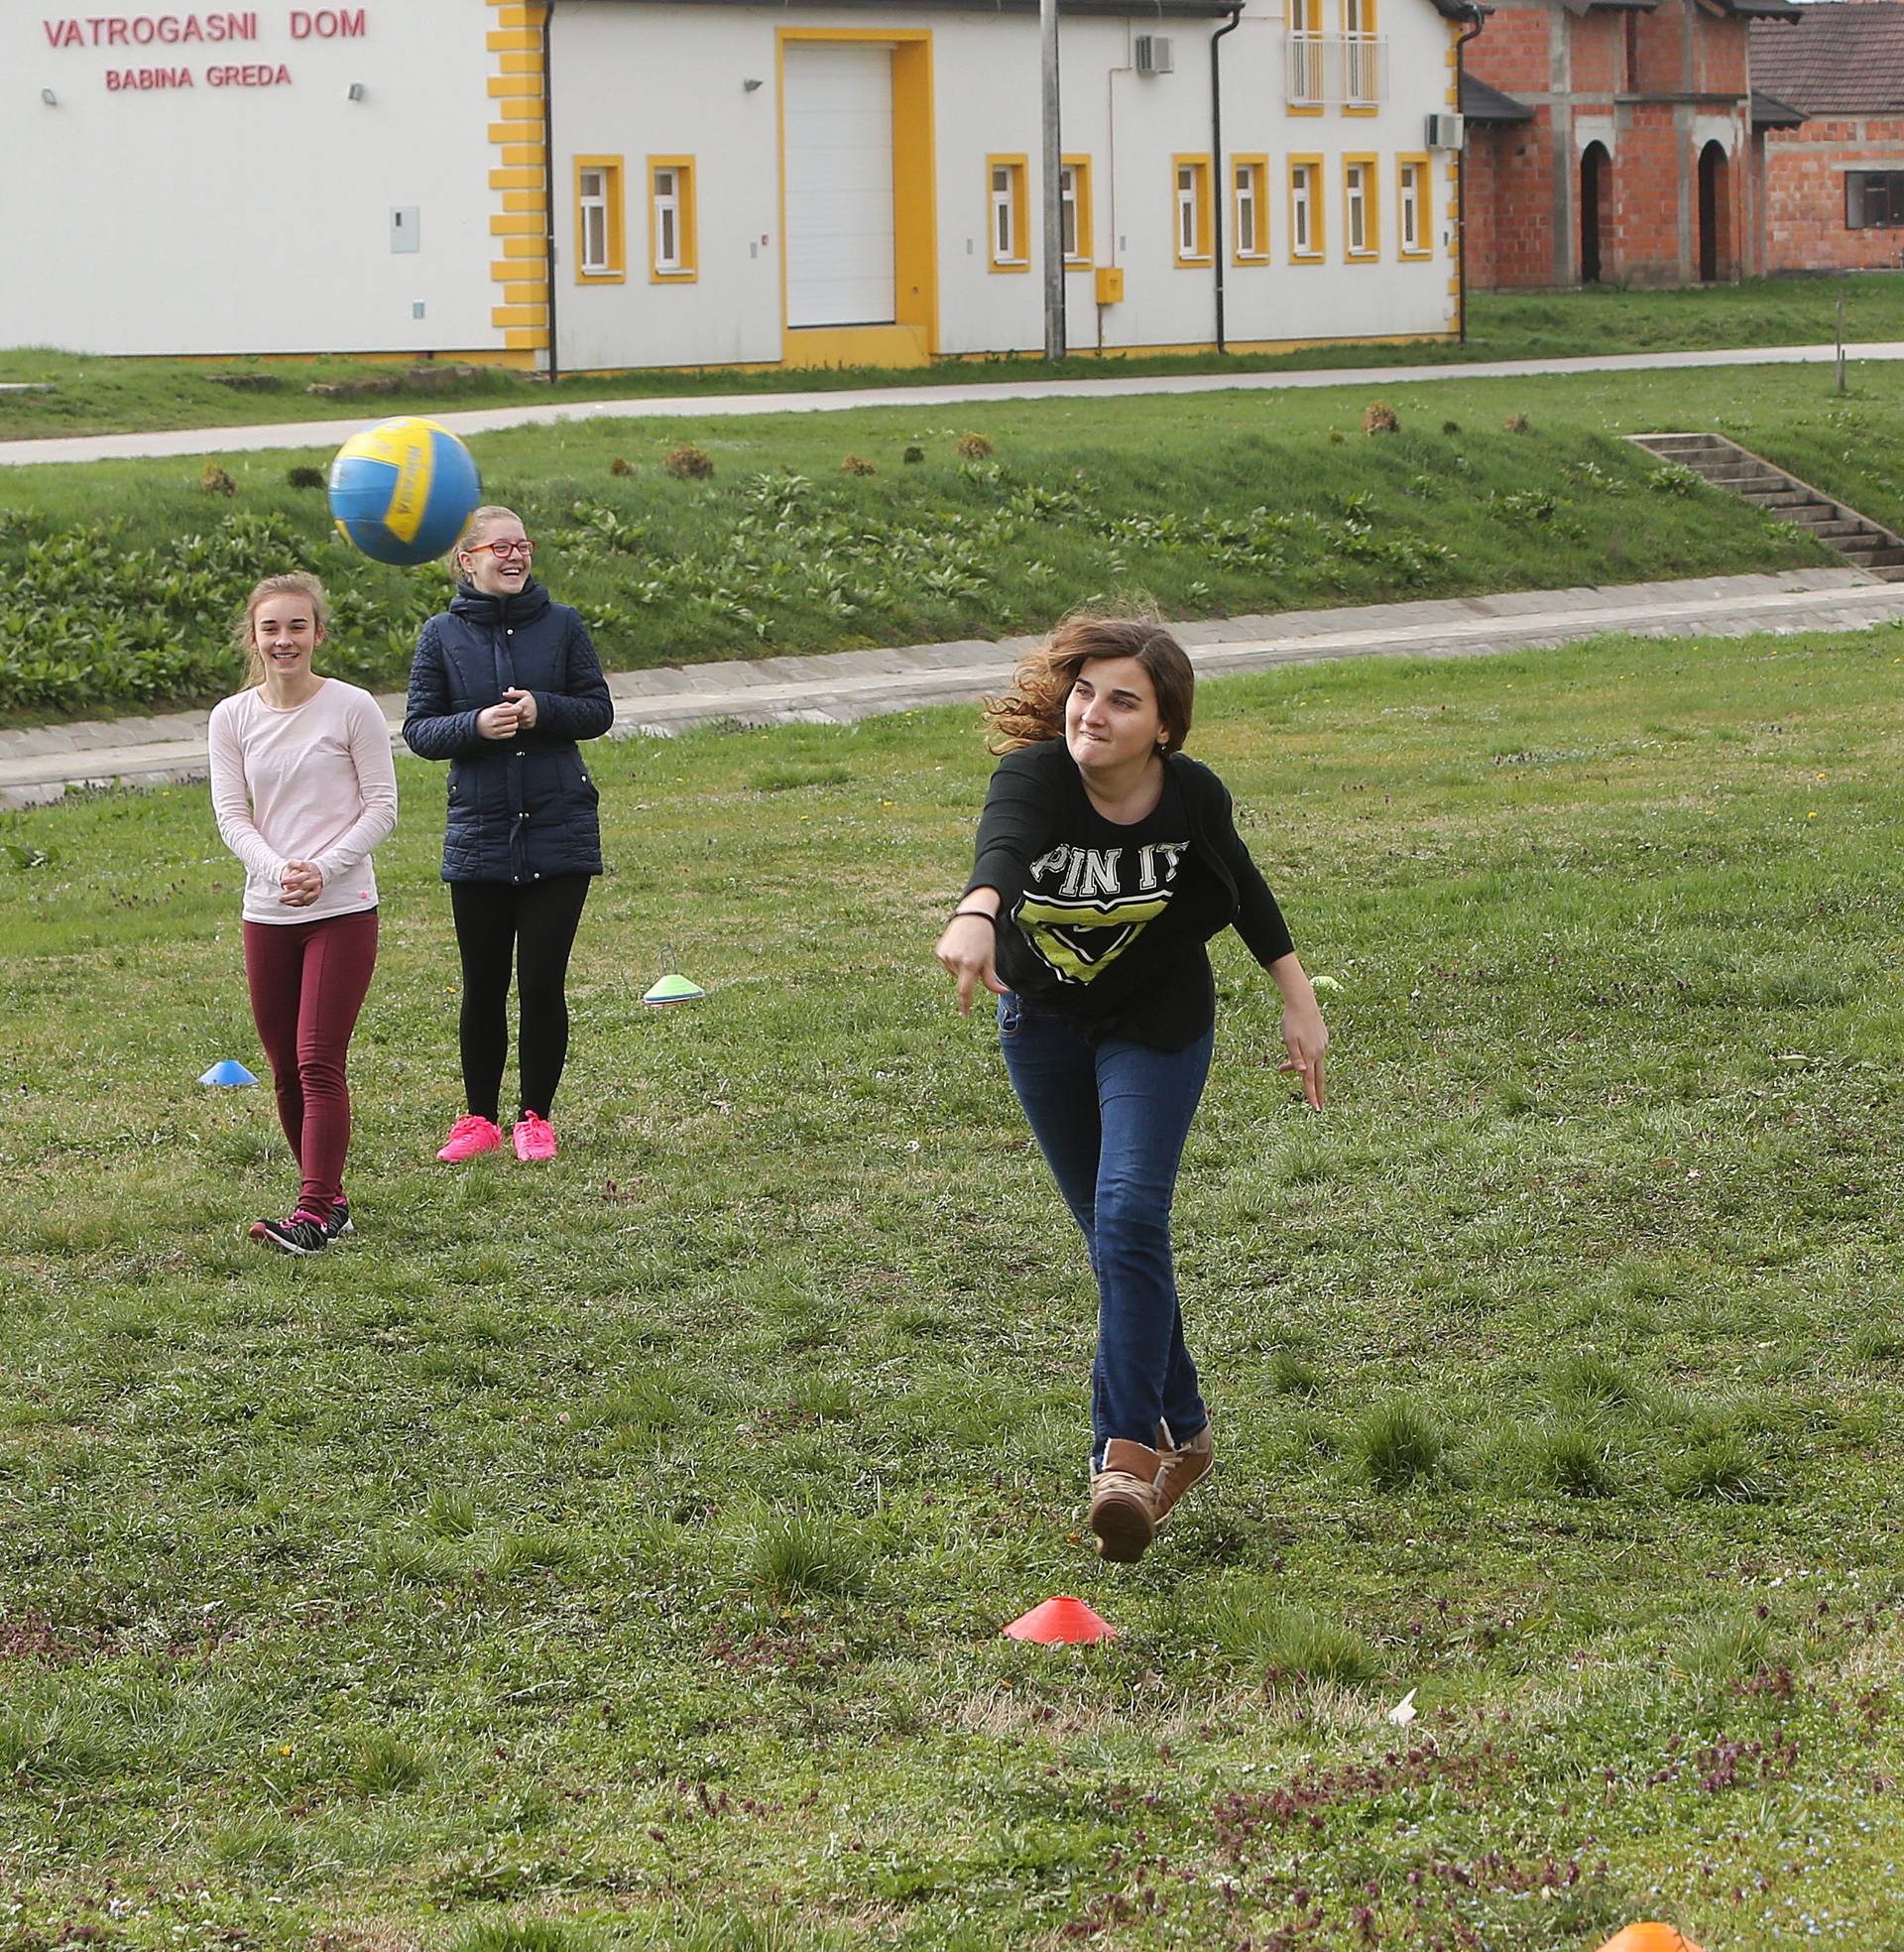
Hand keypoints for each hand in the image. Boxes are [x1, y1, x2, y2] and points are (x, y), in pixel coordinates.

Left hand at [279, 860, 322, 907]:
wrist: (314, 873)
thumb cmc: (302, 868)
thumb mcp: (296, 863)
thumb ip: (294, 865)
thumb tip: (290, 876)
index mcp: (310, 873)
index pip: (300, 878)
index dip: (291, 880)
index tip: (281, 881)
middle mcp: (315, 883)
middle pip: (302, 892)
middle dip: (290, 896)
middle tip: (280, 898)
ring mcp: (315, 891)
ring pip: (304, 899)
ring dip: (292, 901)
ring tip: (281, 900)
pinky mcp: (315, 897)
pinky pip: (306, 903)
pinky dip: (296, 904)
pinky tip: (287, 902)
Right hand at [477, 701, 519, 739]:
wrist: (477, 725)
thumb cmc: (488, 715)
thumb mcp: (494, 708)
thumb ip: (505, 705)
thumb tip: (516, 706)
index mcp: (495, 712)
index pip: (511, 710)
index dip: (517, 709)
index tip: (518, 709)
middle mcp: (495, 721)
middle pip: (513, 719)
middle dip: (516, 717)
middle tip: (514, 716)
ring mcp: (496, 730)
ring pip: (513, 727)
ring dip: (515, 724)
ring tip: (512, 722)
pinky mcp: (497, 736)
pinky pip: (511, 734)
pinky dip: (512, 731)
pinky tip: (509, 728)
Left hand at [503, 686, 538, 729]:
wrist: (542, 708)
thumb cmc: (530, 701)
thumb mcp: (523, 694)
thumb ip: (513, 693)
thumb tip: (504, 694)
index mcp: (522, 705)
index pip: (510, 710)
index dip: (507, 710)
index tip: (507, 708)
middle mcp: (525, 714)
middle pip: (512, 717)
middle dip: (509, 715)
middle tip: (509, 712)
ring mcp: (528, 720)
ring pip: (515, 722)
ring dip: (513, 720)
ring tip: (514, 715)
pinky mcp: (529, 725)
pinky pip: (520, 726)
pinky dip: (518, 723)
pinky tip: (519, 719)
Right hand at [936, 913, 1006, 1016]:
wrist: (972, 916)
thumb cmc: (985, 938)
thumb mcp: (990, 959)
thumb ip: (992, 980)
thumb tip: (1003, 992)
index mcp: (970, 965)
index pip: (965, 991)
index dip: (965, 1005)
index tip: (965, 1015)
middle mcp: (956, 961)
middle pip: (962, 980)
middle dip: (969, 975)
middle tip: (976, 957)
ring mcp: (945, 956)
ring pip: (954, 973)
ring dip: (961, 967)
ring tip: (968, 950)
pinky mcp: (939, 951)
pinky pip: (947, 964)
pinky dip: (954, 961)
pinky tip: (960, 947)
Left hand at [1279, 993, 1327, 1109]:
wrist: (1303, 1001)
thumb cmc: (1292, 1021)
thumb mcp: (1289, 1040)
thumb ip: (1295, 1058)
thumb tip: (1302, 1073)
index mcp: (1311, 1055)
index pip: (1311, 1081)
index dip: (1312, 1095)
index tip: (1316, 1109)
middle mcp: (1319, 1051)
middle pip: (1317, 1076)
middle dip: (1317, 1092)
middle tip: (1319, 1106)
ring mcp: (1322, 1044)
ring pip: (1312, 1062)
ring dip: (1300, 1068)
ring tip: (1281, 1068)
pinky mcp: (1322, 1037)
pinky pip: (1312, 1051)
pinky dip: (1303, 1054)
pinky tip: (1290, 1044)